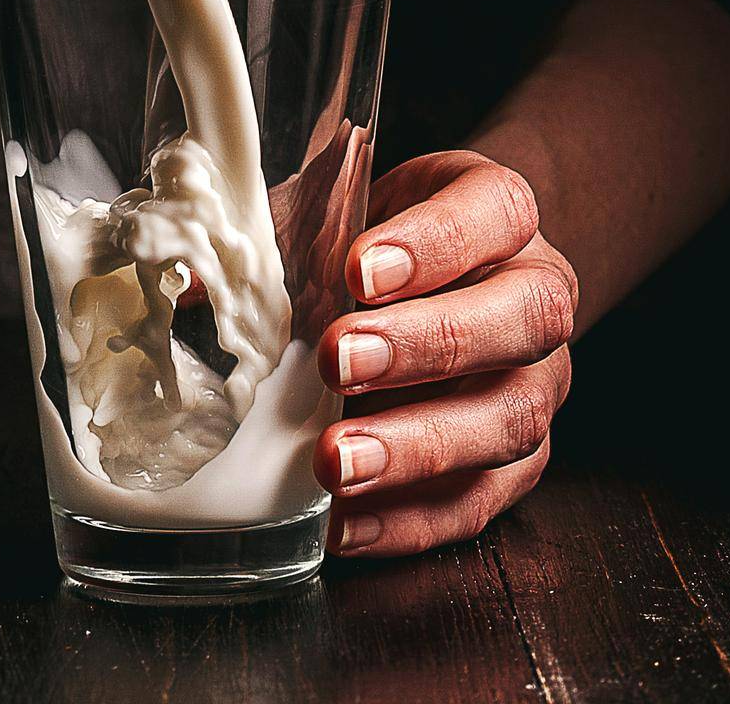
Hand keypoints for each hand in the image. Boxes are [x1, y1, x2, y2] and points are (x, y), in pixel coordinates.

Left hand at [314, 151, 577, 556]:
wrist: (448, 273)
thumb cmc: (378, 234)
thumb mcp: (336, 207)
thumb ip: (280, 233)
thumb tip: (191, 286)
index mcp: (499, 210)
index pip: (492, 211)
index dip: (431, 243)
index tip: (355, 270)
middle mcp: (537, 292)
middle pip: (520, 318)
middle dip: (425, 345)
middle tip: (336, 361)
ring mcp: (539, 380)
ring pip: (509, 418)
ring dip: (418, 447)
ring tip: (334, 461)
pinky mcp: (521, 458)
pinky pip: (481, 500)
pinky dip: (411, 518)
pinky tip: (345, 522)